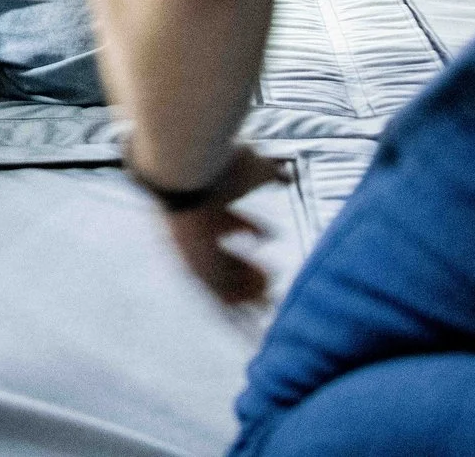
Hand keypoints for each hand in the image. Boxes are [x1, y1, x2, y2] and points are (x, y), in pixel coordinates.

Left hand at [149, 148, 289, 305]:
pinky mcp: (195, 268)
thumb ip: (271, 174)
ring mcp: (193, 251)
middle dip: (246, 270)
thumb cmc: (222, 165)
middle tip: (269, 280)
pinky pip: (218, 295)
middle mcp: (196, 232)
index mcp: (206, 205)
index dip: (250, 229)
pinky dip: (238, 305)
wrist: (188, 171)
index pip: (228, 223)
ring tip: (269, 297)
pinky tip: (259, 309)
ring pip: (221, 280)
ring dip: (246, 290)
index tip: (269, 235)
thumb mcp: (255, 169)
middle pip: (221, 256)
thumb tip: (287, 176)